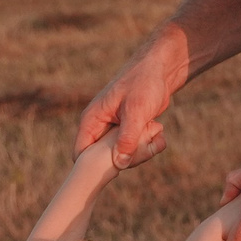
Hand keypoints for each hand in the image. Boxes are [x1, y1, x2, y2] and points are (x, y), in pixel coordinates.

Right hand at [75, 25, 187, 167]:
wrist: (160, 70)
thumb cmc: (144, 84)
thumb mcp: (136, 111)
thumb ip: (127, 138)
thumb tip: (120, 164)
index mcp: (91, 120)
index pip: (81, 152)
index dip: (93, 166)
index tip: (114, 169)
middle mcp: (99, 127)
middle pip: (102, 159)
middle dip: (123, 160)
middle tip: (143, 150)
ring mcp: (113, 130)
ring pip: (120, 155)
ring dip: (138, 153)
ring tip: (152, 136)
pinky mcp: (127, 131)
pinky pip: (133, 148)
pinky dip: (146, 146)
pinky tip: (157, 132)